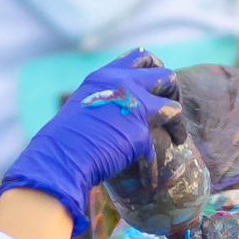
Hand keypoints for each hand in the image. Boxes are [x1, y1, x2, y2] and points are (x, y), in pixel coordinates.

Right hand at [0, 51, 179, 235]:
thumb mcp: (84, 104)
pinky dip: (152, 170)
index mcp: (107, 75)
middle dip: (173, 93)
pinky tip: (149, 181)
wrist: (60, 156)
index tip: (157, 85)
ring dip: (179, 125)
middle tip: (170, 111)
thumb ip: (105, 100)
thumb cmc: (64, 137)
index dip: (155, 69)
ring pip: (174, 108)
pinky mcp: (140, 135)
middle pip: (166, 75)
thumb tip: (119, 112)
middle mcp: (124, 85)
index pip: (141, 56)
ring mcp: (134, 108)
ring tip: (178, 139)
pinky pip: (156, 153)